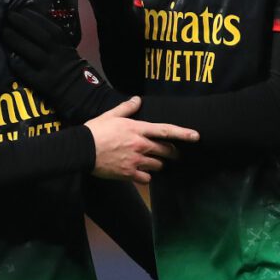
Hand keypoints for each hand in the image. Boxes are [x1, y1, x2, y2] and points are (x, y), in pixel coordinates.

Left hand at [2, 9, 126, 119]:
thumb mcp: (69, 52)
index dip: (35, 17)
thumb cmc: (74, 72)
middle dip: (23, 24)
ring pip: (32, 51)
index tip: (21, 9)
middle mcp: (59, 54)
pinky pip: (29, 73)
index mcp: (66, 45)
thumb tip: (34, 25)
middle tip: (8, 16)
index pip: (50, 27)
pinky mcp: (46, 84)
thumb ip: (55, 41)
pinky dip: (19, 64)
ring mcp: (52, 69)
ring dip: (17, 40)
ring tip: (4, 32)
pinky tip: (9, 57)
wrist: (86, 97)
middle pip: (40, 36)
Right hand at [84, 97, 198, 183]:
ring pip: (158, 166)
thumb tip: (138, 99)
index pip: (166, 131)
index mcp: (138, 129)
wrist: (82, 150)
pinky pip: (146, 179)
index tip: (197, 136)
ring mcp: (136, 162)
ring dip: (158, 164)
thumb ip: (127, 108)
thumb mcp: (111, 115)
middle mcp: (140, 146)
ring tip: (154, 162)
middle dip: (173, 152)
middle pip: (166, 151)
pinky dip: (146, 177)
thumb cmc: (96, 130)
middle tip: (175, 153)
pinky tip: (141, 174)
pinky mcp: (129, 175)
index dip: (183, 133)